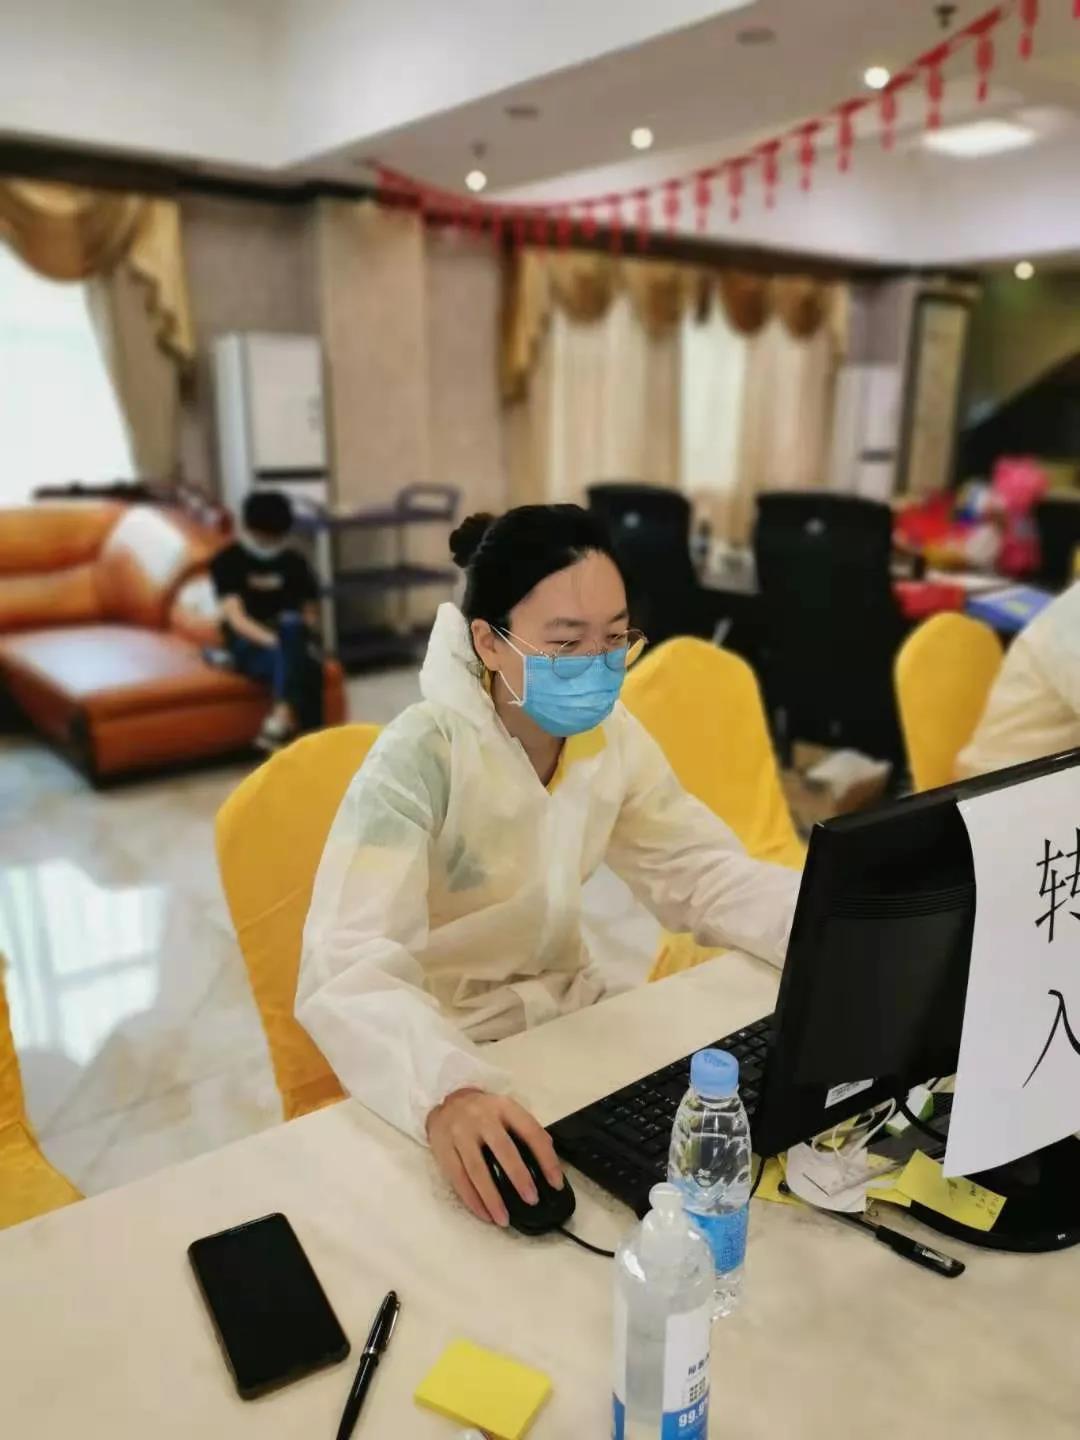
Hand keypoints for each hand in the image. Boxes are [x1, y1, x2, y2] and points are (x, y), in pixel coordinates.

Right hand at [427, 1090, 563, 1226]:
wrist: (447, 1102)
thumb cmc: (485, 1112)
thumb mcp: (507, 1111)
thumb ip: (525, 1130)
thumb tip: (550, 1159)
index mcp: (505, 1108)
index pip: (531, 1132)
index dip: (546, 1158)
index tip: (556, 1182)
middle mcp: (482, 1118)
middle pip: (503, 1150)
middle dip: (519, 1177)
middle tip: (531, 1199)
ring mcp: (460, 1133)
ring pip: (477, 1170)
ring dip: (492, 1198)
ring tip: (503, 1219)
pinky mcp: (443, 1149)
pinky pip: (458, 1179)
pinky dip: (472, 1200)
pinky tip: (484, 1214)